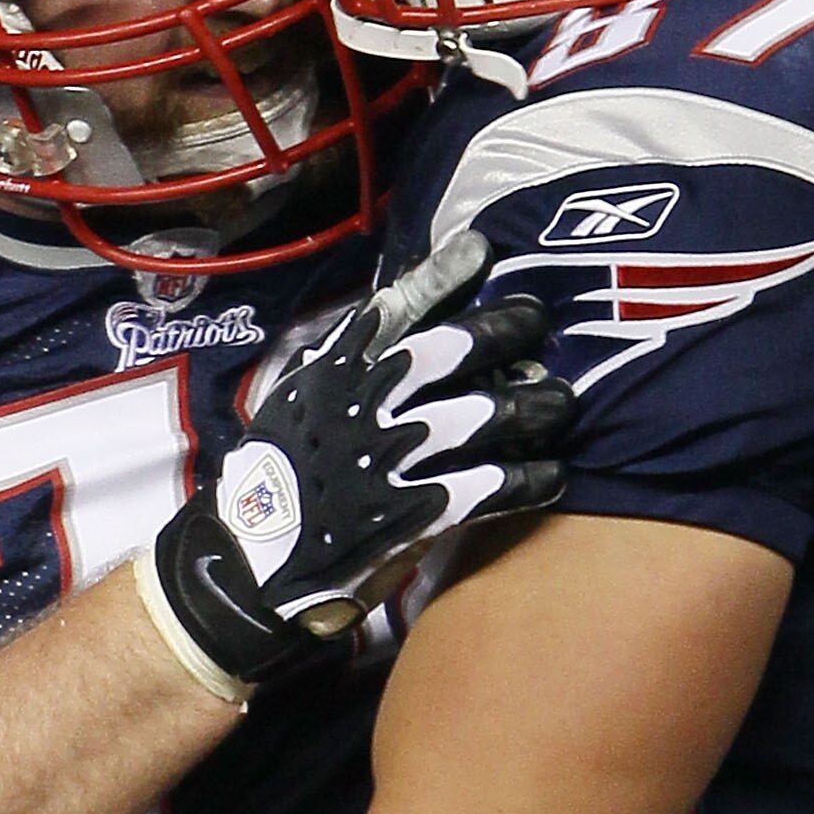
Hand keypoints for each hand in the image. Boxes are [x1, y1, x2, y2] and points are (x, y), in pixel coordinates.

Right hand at [149, 231, 571, 687]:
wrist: (252, 561)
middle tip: (537, 321)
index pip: (394, 309)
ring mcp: (390, 456)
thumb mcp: (293, 403)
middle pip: (448, 352)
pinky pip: (488, 486)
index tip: (482, 253)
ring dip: (530, 406)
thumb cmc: (275, 478)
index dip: (442, 277)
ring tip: (561, 403)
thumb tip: (379, 323)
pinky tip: (554, 475)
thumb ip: (337, 365)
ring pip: (479, 415)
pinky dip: (528, 479)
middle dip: (502, 329)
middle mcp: (364, 405)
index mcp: (332, 373)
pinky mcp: (414, 511)